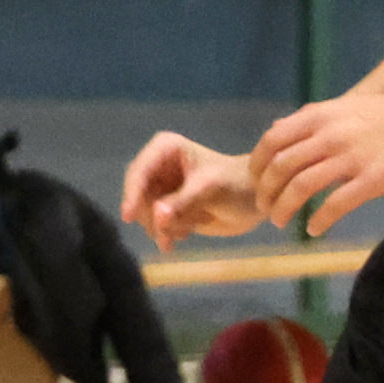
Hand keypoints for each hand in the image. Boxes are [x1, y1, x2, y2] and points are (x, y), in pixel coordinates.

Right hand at [121, 132, 262, 249]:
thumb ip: (182, 202)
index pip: (138, 171)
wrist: (255, 201)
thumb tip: (157, 216)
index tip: (128, 216)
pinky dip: (169, 233)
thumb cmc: (237, 185)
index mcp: (166, 148)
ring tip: (191, 226)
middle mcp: (159, 167)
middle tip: (176, 231)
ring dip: (166, 227)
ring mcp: (162, 189)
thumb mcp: (210, 189)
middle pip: (137, 196)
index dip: (132, 193)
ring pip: (145, 215)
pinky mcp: (167, 209)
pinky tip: (189, 231)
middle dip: (154, 216)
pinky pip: (155, 226)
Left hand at [250, 89, 383, 239]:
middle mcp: (332, 133)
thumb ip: (317, 120)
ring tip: (282, 222)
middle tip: (266, 209)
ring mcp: (352, 156)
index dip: (258, 165)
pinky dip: (318, 221)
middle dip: (266, 192)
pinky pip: (335, 205)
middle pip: (280, 166)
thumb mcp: (352, 107)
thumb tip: (281, 130)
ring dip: (284, 209)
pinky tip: (315, 230)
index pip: (273, 140)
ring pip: (300, 187)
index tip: (258, 182)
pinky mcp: (374, 178)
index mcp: (324, 114)